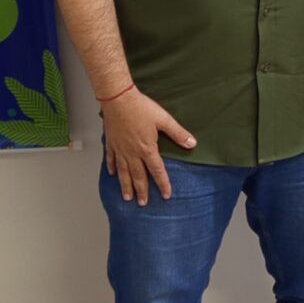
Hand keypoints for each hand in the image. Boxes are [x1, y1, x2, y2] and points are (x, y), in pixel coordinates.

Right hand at [102, 87, 196, 204]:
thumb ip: (178, 133)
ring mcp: (120, 149)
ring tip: (127, 197)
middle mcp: (132, 152)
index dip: (163, 184)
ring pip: (123, 172)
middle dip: (142, 191)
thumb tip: (192, 143)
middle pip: (138, 176)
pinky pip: (111, 159)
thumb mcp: (164, 119)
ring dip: (126, 185)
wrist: (118, 99)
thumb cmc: (141, 108)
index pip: (157, 171)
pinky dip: (112, 168)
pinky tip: (112, 174)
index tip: (166, 195)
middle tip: (143, 203)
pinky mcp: (111, 142)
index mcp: (147, 149)